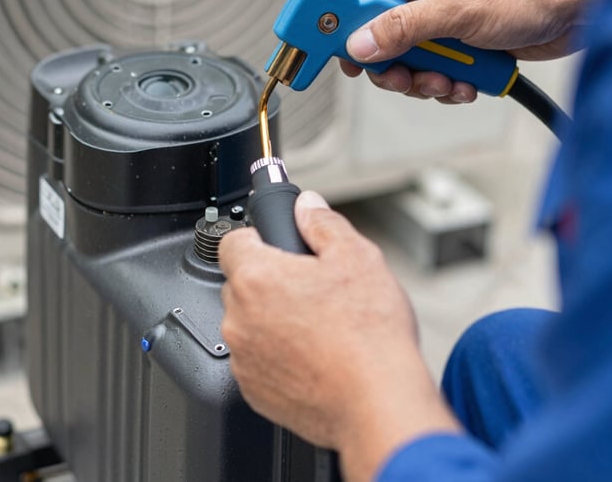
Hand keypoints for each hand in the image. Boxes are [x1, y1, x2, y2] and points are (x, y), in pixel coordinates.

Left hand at [219, 191, 458, 480]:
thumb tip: (307, 206)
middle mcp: (239, 319)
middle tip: (313, 287)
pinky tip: (316, 355)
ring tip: (321, 325)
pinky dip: (279, 355)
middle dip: (272, 280)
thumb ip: (323, 223)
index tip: (279, 245)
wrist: (378, 404)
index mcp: (257, 278)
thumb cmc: (369, 334)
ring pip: (250, 323)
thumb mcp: (357, 256)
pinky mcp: (255, 393)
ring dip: (274, 319)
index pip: (233, 240)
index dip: (259, 237)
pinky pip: (258, 360)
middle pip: (243, 283)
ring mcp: (244, 359)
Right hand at [342, 0, 611, 101]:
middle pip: (385, 40)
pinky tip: (471, 81)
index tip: (332, 54)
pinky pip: (439, 72)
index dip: (347, 28)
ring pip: (412, 62)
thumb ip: (404, 28)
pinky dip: (452, 84)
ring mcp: (447, 20)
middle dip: (400, 66)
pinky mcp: (465, 44)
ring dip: (430, 80)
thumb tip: (361, 43)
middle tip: (411, 78)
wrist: (581, 10)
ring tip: (453, 80)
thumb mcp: (459, 11)